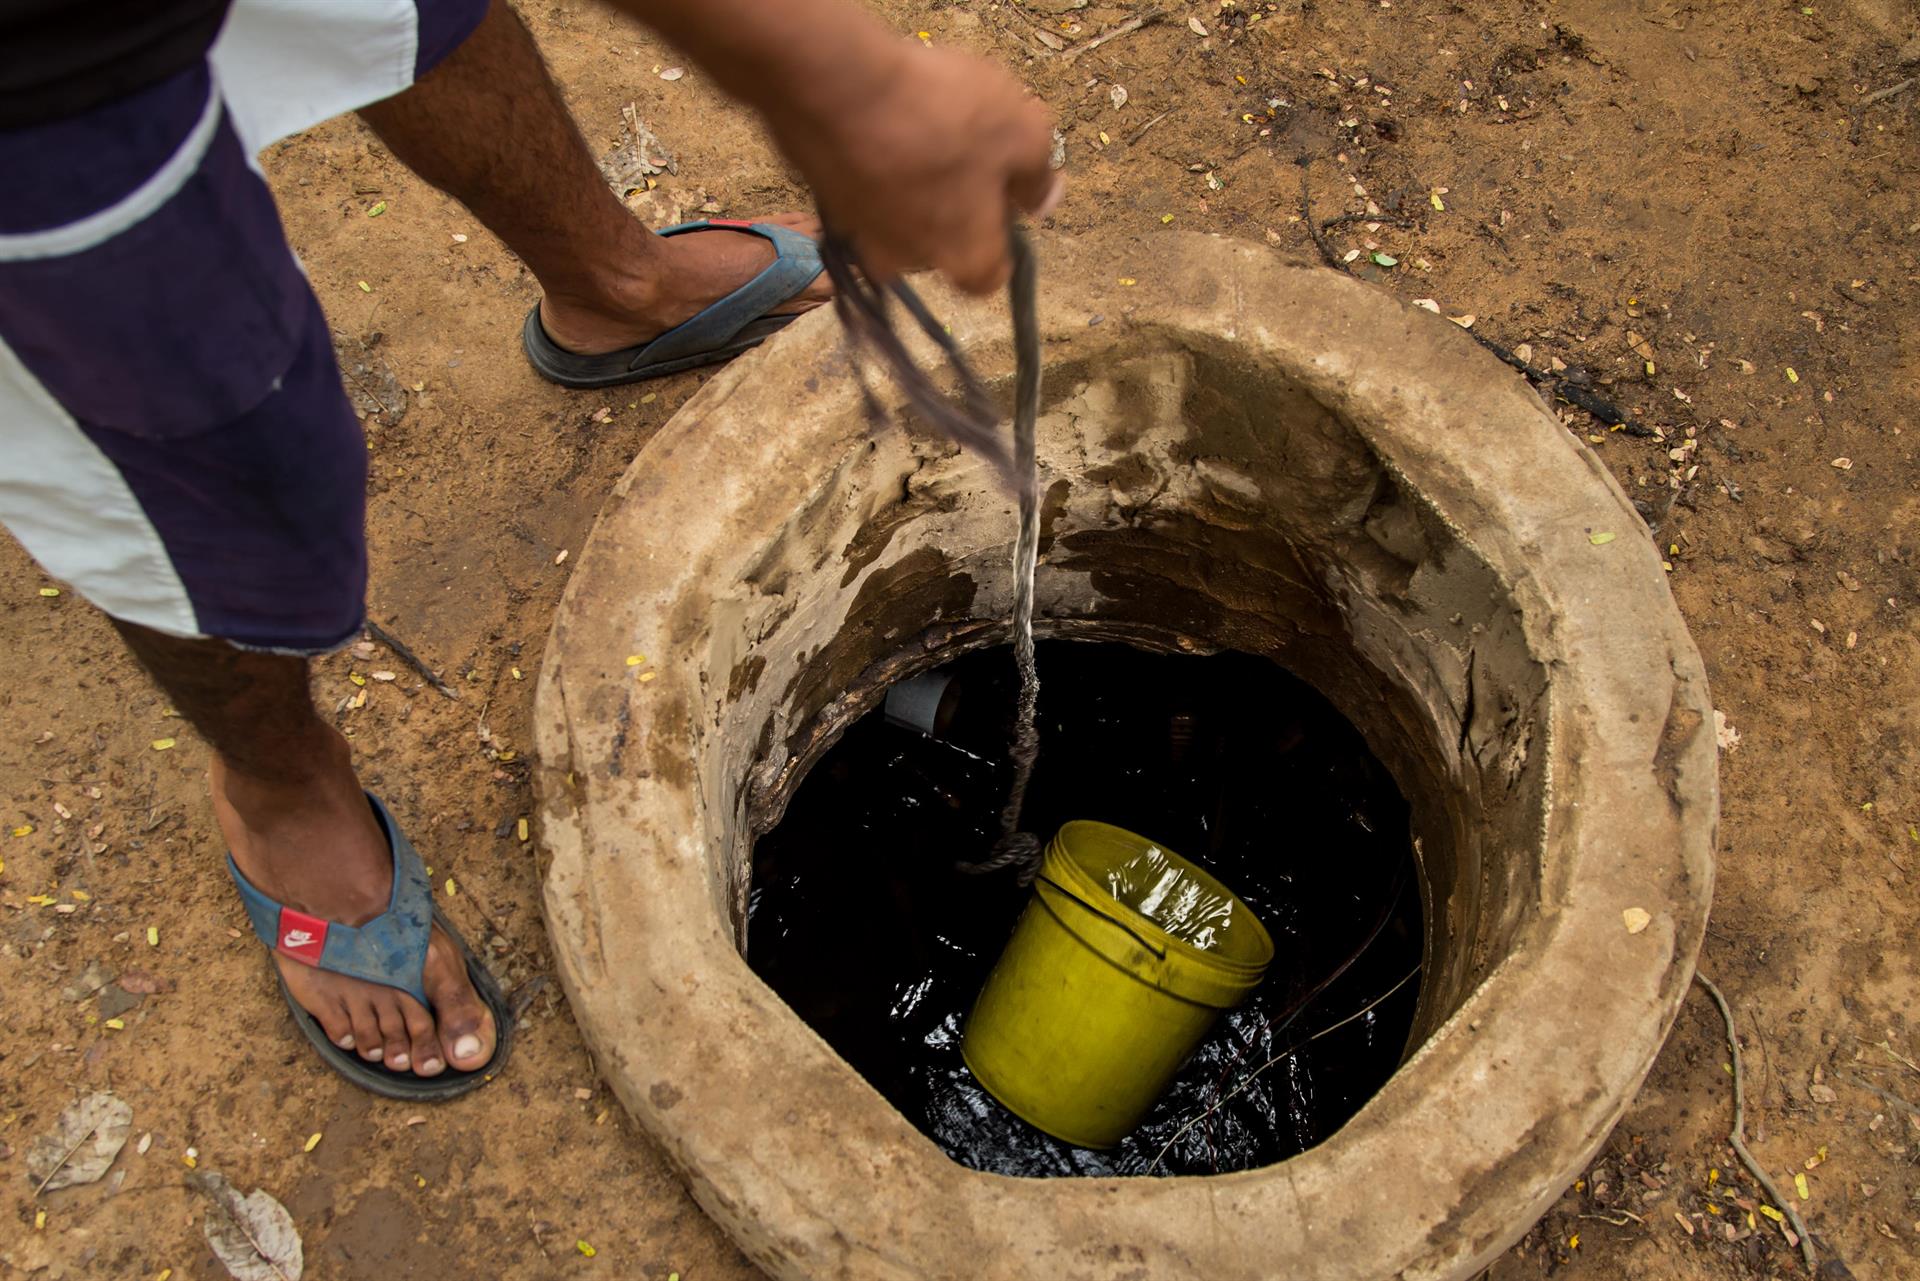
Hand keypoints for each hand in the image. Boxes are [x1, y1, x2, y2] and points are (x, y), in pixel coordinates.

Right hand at [768, 44, 1060, 293]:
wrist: (840, 87)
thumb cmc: (943, 118)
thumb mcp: (1023, 134)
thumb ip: (1040, 174)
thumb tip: (1044, 200)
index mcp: (964, 258)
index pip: (988, 278)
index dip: (1001, 242)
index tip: (1003, 203)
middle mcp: (908, 261)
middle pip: (940, 245)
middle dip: (953, 208)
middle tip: (963, 152)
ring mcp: (859, 232)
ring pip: (897, 217)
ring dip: (911, 185)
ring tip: (919, 130)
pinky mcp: (824, 196)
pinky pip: (860, 187)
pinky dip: (874, 164)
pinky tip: (883, 120)